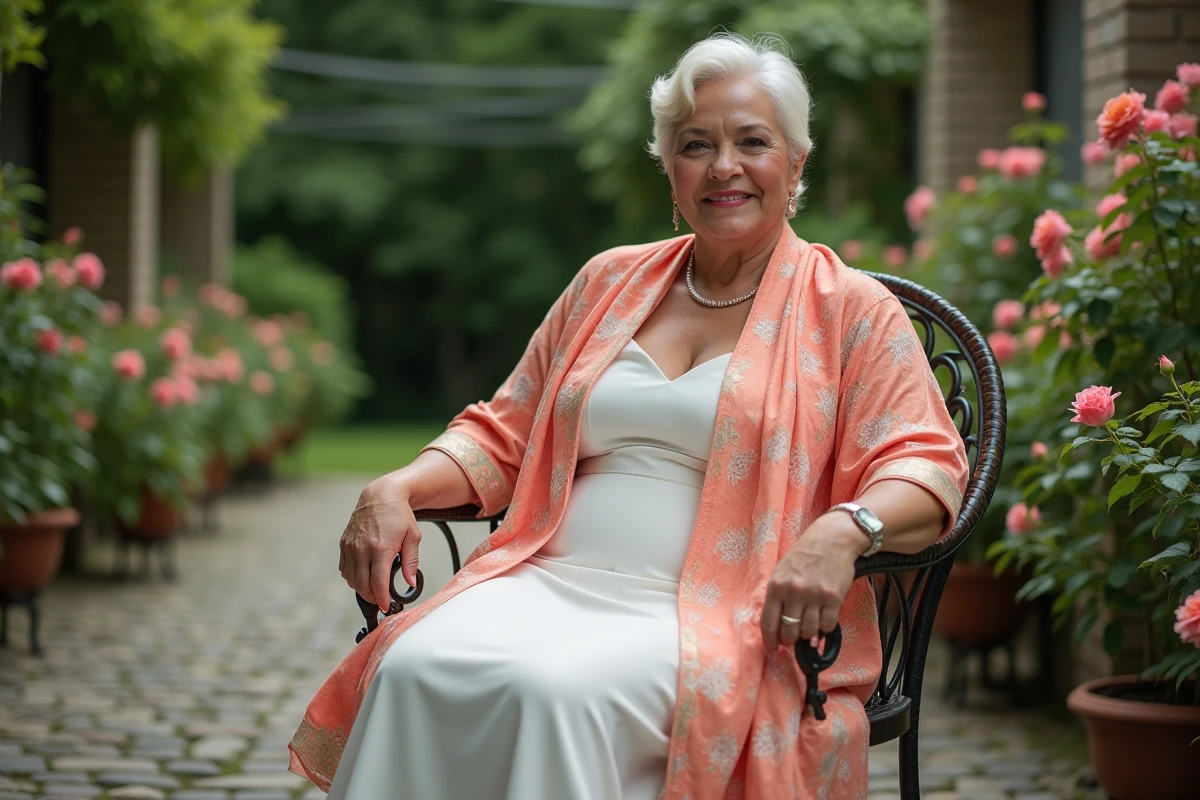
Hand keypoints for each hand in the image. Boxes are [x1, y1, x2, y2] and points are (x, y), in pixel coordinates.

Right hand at [339, 474, 420, 612]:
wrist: (381, 495)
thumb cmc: (399, 515)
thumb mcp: (413, 537)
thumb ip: (411, 562)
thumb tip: (410, 583)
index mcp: (381, 548)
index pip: (378, 583)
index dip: (381, 599)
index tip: (386, 606)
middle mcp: (362, 548)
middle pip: (362, 585)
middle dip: (372, 597)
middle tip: (382, 600)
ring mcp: (350, 546)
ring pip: (351, 579)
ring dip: (362, 589)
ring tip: (374, 589)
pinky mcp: (344, 544)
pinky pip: (345, 569)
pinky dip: (353, 577)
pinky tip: (364, 575)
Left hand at [760, 515, 863, 650]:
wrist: (832, 539)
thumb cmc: (804, 556)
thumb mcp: (782, 571)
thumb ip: (778, 597)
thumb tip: (778, 627)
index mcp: (777, 586)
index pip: (768, 623)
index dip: (770, 641)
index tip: (773, 650)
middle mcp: (794, 592)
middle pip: (789, 632)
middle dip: (790, 640)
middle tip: (793, 638)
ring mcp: (814, 596)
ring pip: (809, 632)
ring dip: (809, 634)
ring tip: (809, 625)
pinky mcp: (833, 598)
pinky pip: (827, 626)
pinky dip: (825, 628)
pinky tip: (823, 619)